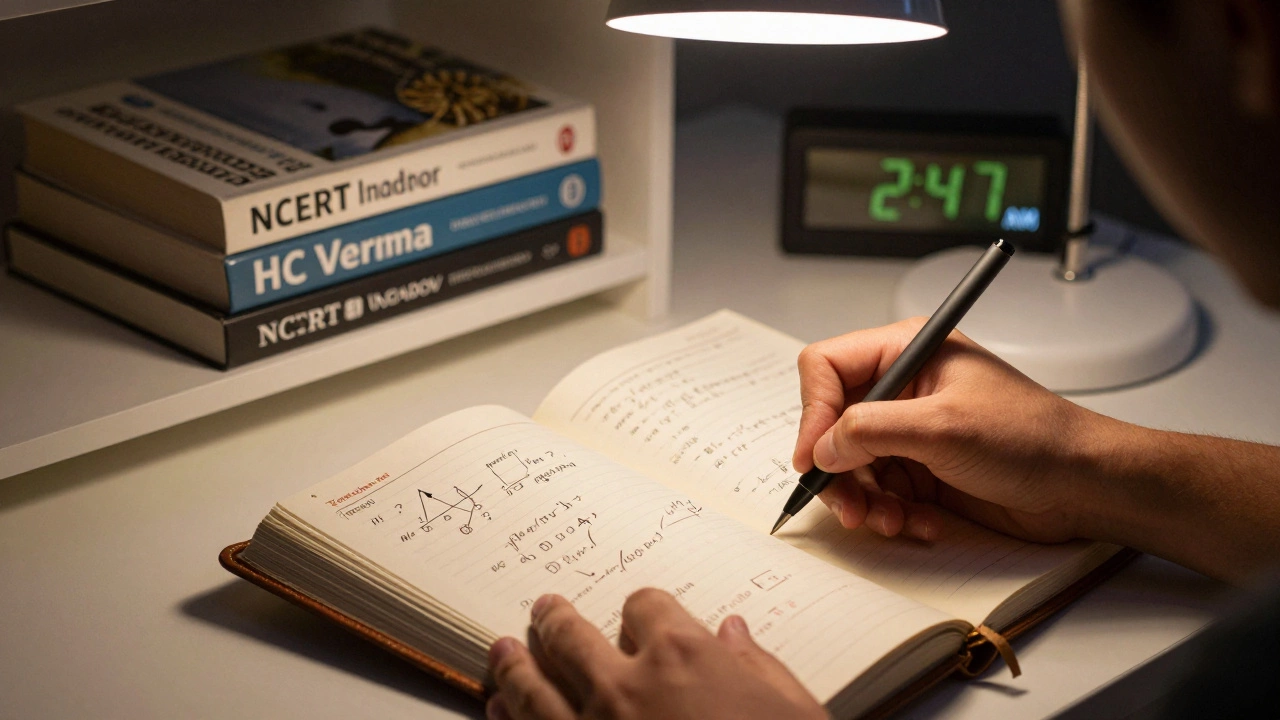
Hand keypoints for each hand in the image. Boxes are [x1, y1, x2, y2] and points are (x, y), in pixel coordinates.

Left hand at [485, 590, 826, 719]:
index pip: (647, 606)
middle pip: (573, 638)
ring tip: (501, 651)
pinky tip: (499, 712)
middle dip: (556, 621)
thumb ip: (759, 668)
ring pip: (534, 687)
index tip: (639, 613)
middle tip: (544, 611)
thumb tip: (735, 634)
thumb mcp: (796, 714)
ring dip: (515, 666)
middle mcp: (626, 687)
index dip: (643, 608)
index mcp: (684, 657)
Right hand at [792, 318, 1114, 543]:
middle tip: (848, 505)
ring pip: (852, 464)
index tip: (813, 458)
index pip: (827, 368)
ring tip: (889, 520)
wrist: (1083, 485)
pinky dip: (891, 512)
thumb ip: (871, 430)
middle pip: (833, 423)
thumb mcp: (943, 427)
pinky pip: (881, 491)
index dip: (813, 412)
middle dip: (838, 470)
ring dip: (864, 499)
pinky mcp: (922, 468)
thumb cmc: (1032, 438)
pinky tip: (920, 523)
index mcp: (907, 352)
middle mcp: (904, 387)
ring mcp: (912, 429)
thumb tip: (823, 447)